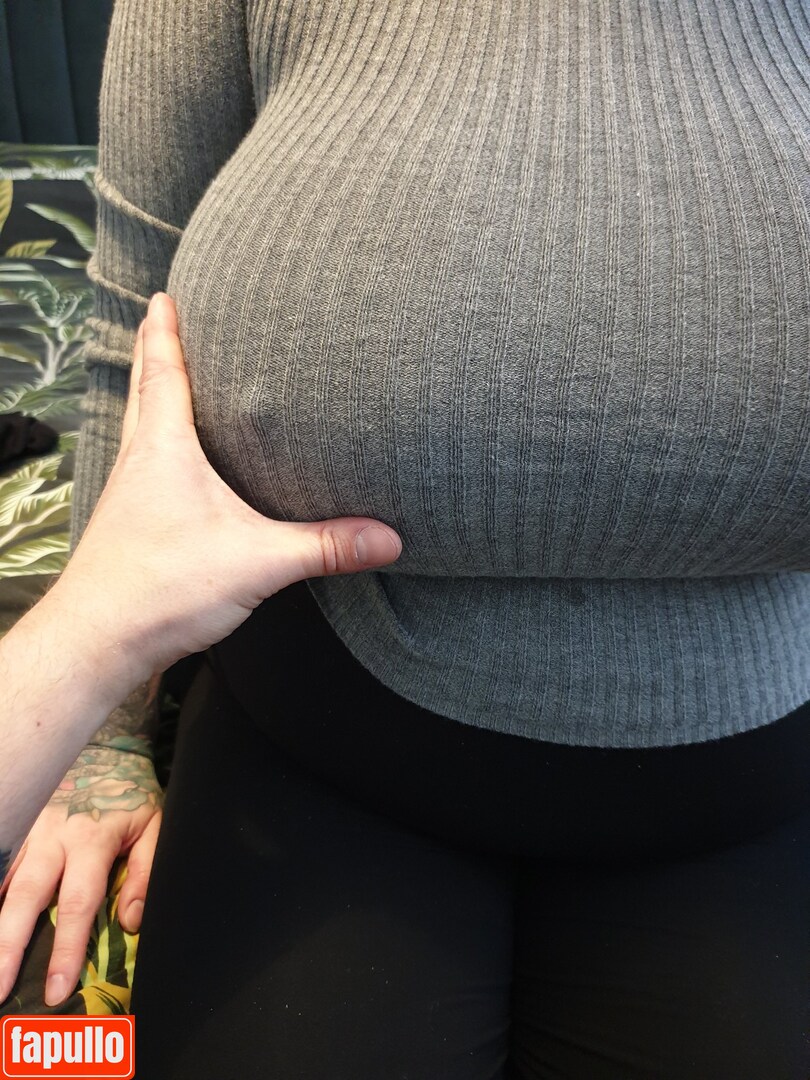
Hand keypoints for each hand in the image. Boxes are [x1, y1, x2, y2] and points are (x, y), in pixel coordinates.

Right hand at [0, 746, 160, 1008]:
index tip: (56, 988)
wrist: (105, 747)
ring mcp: (29, 831)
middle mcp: (54, 838)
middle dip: (8, 947)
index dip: (66, 949)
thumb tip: (131, 921)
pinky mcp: (17, 825)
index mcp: (92, 840)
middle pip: (25, 898)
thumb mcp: (154, 826)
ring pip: (2, 883)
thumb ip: (145, 873)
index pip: (79, 903)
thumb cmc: (131, 793)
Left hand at [58, 292, 402, 683]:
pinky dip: (157, 449)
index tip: (165, 296)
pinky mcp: (129, 526)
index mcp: (164, 451)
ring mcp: (130, 495)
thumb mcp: (257, 562)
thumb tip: (389, 538)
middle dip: (154, 354)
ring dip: (152, 400)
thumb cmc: (161, 589)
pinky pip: (143, 469)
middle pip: (144, 393)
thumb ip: (325, 546)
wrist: (98, 641)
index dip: (165, 332)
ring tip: (171, 382)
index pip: (164, 374)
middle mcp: (139, 463)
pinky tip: (179, 470)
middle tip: (164, 322)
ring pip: (139, 431)